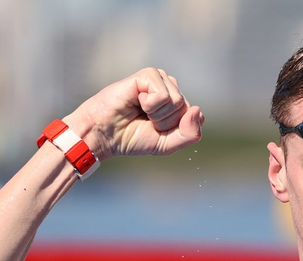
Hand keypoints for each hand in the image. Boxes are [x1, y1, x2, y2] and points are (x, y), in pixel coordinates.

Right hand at [63, 68, 204, 160]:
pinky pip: (163, 95)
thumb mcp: (168, 144)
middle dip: (166, 123)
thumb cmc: (133, 137)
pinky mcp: (148, 74)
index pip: (196, 118)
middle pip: (186, 109)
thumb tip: (198, 109)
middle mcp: (171, 88)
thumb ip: (190, 134)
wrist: (105, 135)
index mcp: (178, 103)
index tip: (156, 130)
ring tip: (141, 111)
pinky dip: (150, 105)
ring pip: (177, 102)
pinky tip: (136, 101)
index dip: (176, 131)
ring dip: (157, 115)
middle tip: (146, 121)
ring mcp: (160, 80)